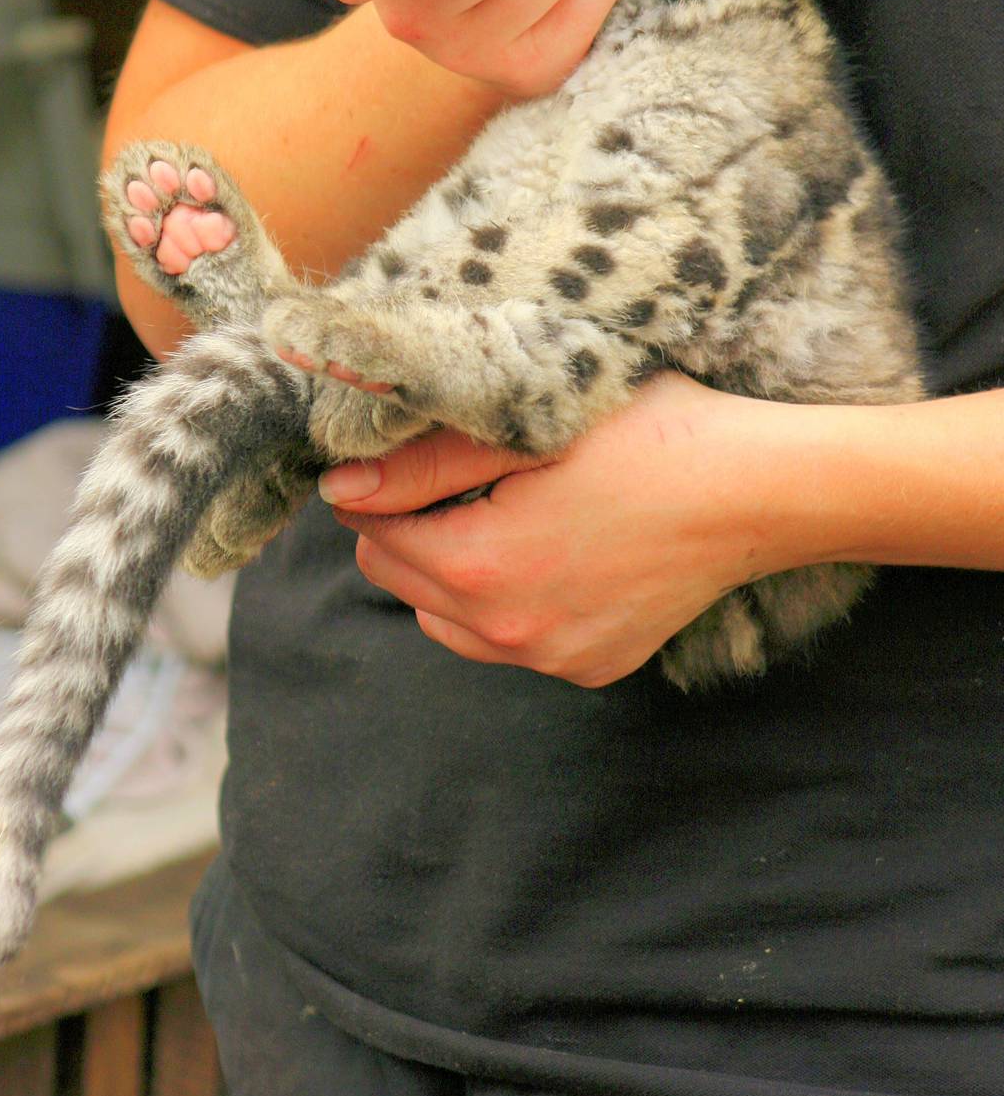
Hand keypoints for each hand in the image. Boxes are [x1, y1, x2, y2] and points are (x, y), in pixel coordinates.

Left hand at [319, 373, 819, 686]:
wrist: (758, 489)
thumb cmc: (649, 436)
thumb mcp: (528, 427)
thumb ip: (424, 462)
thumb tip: (338, 489)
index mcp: (479, 563)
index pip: (369, 528)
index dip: (382, 481)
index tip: (418, 447)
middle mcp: (506, 632)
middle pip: (400, 576)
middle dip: (412, 524)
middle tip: (469, 471)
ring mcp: (552, 660)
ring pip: (446, 618)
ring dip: (452, 568)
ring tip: (510, 510)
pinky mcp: (591, 668)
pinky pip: (509, 640)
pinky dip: (508, 600)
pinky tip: (558, 548)